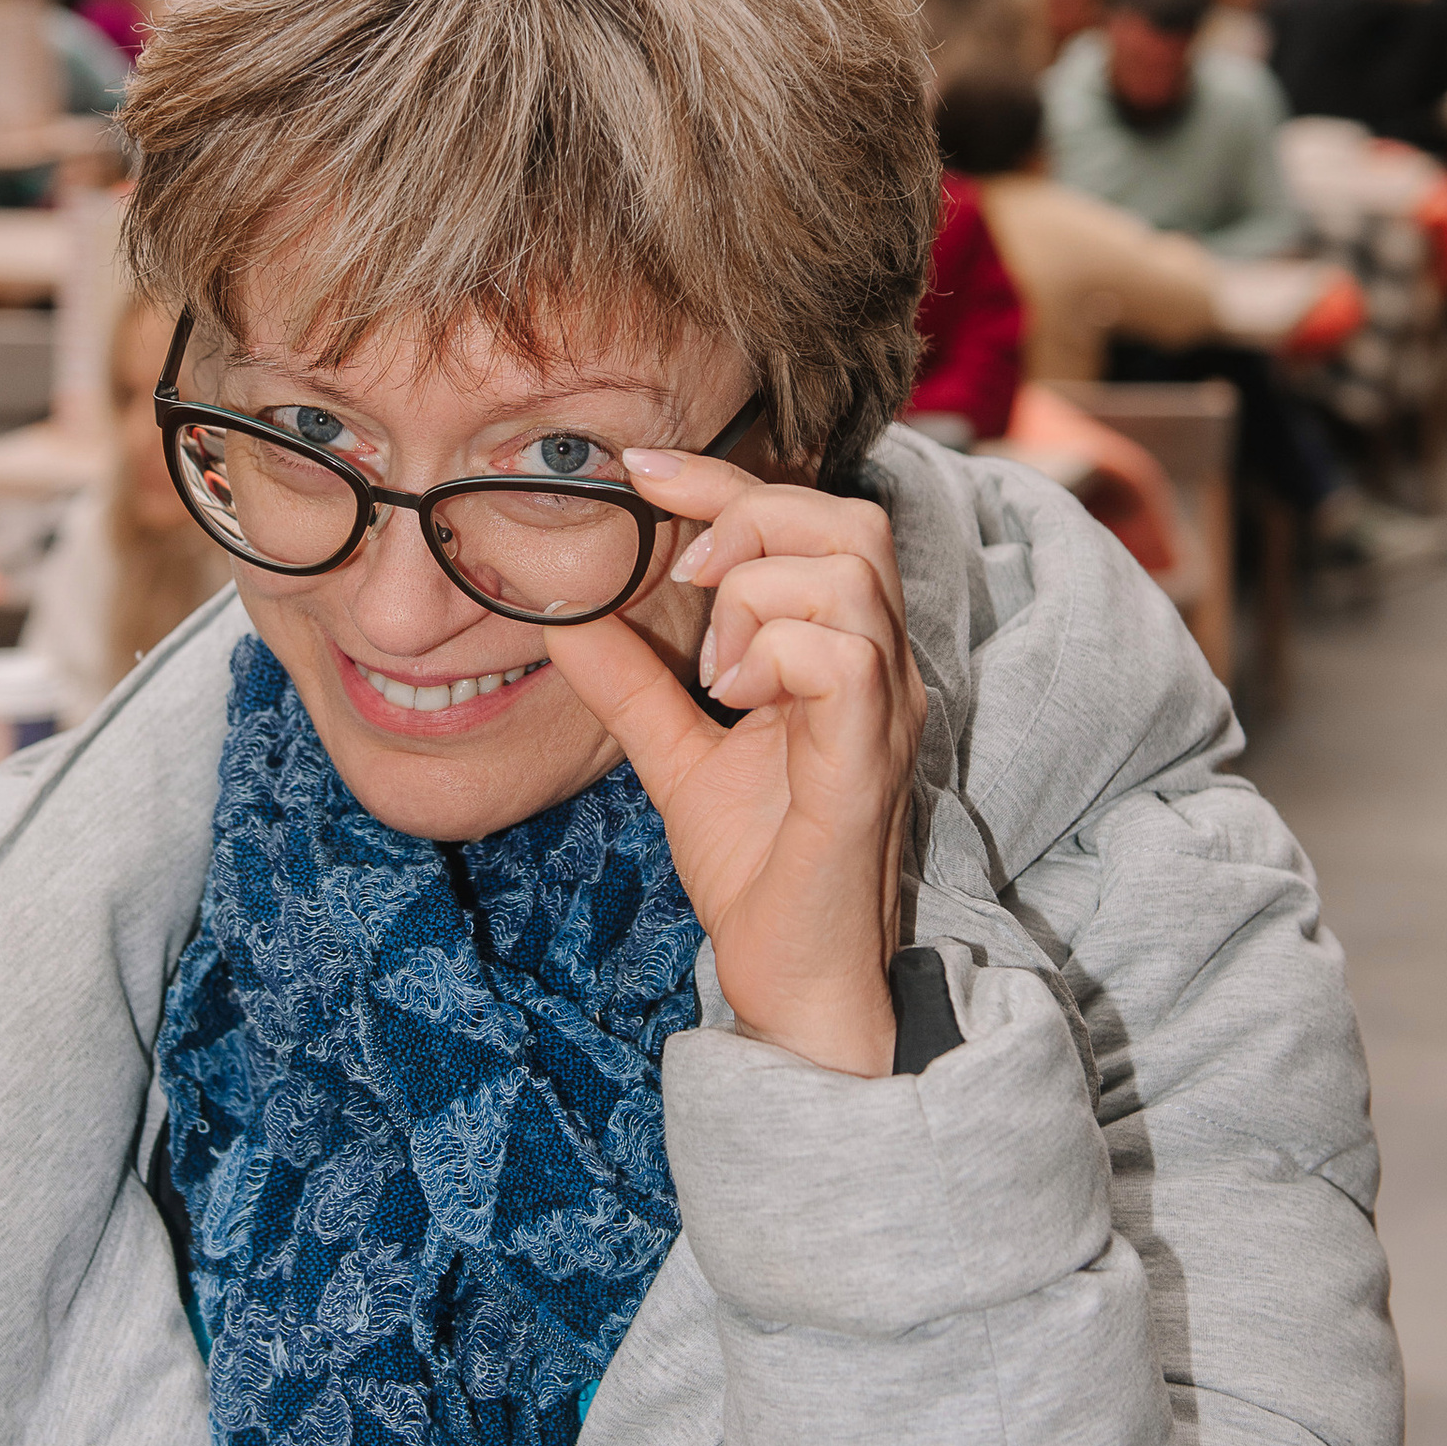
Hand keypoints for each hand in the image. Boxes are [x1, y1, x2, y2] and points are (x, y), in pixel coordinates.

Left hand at [544, 461, 924, 1076]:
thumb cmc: (759, 869)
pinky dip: (777, 654)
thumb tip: (562, 613)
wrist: (794, 977)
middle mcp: (881, 669)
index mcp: (843, 654)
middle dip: (751, 518)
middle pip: (852, 522)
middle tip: (685, 574)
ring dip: (757, 596)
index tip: (641, 468)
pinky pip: (845, 659)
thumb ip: (631, 681)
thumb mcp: (676, 753)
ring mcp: (884, 712)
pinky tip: (734, 697)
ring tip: (713, 669)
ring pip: (847, 576)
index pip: (814, 521)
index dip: (726, 481)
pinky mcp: (867, 763)